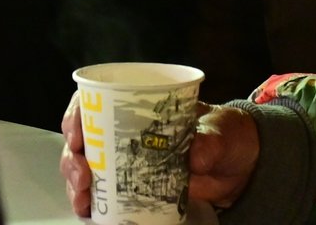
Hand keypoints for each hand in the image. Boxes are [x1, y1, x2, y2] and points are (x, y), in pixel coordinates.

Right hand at [61, 96, 258, 213]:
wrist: (241, 166)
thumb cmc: (227, 134)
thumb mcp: (221, 131)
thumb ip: (210, 141)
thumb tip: (196, 155)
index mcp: (139, 106)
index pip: (95, 103)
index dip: (77, 116)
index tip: (76, 135)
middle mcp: (125, 132)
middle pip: (84, 140)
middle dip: (73, 158)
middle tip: (82, 176)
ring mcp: (127, 162)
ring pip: (87, 169)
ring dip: (77, 184)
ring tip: (83, 198)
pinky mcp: (134, 189)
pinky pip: (104, 195)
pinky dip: (92, 204)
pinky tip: (89, 212)